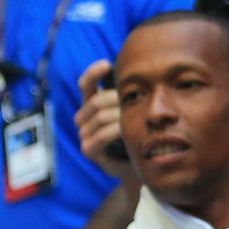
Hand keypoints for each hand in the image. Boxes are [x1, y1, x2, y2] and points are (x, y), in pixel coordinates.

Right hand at [74, 59, 134, 182]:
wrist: (143, 164)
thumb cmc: (141, 132)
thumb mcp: (136, 108)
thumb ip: (133, 92)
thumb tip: (142, 66)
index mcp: (93, 104)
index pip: (86, 84)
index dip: (93, 73)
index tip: (107, 64)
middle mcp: (85, 118)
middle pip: (96, 101)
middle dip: (117, 99)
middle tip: (139, 102)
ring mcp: (85, 135)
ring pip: (100, 117)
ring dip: (120, 116)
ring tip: (136, 118)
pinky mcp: (89, 150)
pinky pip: (101, 135)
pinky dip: (115, 131)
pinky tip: (126, 130)